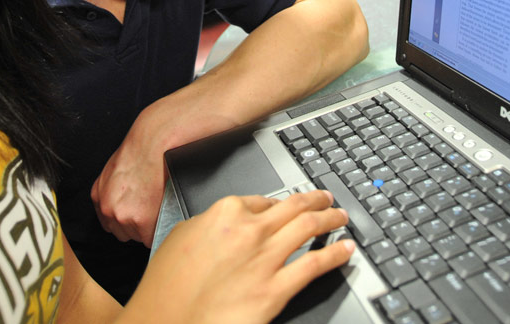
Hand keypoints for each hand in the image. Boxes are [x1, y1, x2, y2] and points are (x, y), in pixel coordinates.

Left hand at [90, 135, 164, 246]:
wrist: (153, 144)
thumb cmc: (140, 150)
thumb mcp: (115, 168)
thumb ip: (114, 188)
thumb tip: (125, 199)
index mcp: (99, 195)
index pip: (109, 222)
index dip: (124, 219)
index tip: (135, 215)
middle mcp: (108, 209)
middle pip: (122, 232)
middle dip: (136, 225)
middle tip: (149, 209)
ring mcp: (124, 217)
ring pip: (138, 236)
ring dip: (149, 226)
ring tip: (158, 206)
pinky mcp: (142, 222)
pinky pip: (152, 237)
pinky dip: (160, 229)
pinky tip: (164, 213)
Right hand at [120, 190, 354, 323]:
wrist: (164, 322)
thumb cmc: (166, 285)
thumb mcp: (183, 235)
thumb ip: (211, 223)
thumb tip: (228, 222)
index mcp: (226, 212)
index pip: (264, 199)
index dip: (282, 201)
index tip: (292, 202)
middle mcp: (249, 230)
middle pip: (294, 207)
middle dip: (316, 200)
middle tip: (327, 198)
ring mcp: (265, 259)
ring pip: (309, 228)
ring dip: (331, 219)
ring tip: (341, 218)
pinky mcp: (275, 290)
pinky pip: (315, 265)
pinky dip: (335, 254)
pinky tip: (345, 249)